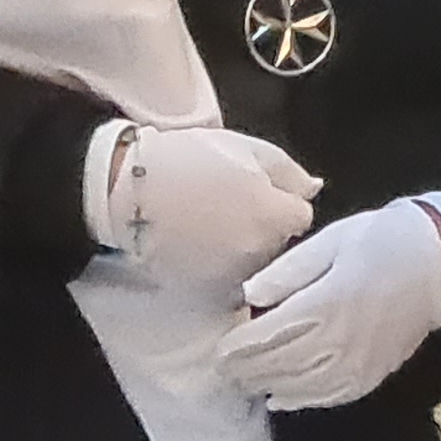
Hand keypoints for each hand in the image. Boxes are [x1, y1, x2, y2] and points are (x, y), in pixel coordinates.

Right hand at [85, 121, 320, 293]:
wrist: (126, 189)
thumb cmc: (188, 159)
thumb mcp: (246, 148)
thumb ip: (288, 172)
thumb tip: (314, 190)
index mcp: (274, 216)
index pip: (300, 218)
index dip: (281, 202)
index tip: (257, 192)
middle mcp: (259, 253)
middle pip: (279, 244)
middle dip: (266, 228)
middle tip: (231, 206)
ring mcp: (232, 277)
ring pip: (255, 266)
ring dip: (244, 250)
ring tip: (210, 225)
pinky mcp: (205, 292)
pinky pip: (227, 283)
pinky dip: (219, 268)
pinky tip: (197, 246)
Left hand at [219, 195, 440, 409]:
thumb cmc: (381, 240)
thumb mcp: (330, 240)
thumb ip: (288, 271)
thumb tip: (249, 295)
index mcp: (324, 304)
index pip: (266, 338)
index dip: (236, 349)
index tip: (216, 350)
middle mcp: (338, 342)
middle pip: (278, 366)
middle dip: (245, 370)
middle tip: (221, 368)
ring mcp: (357, 363)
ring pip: (299, 387)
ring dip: (267, 385)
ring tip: (245, 381)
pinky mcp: (372, 374)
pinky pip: (329, 396)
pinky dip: (300, 399)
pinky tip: (281, 397)